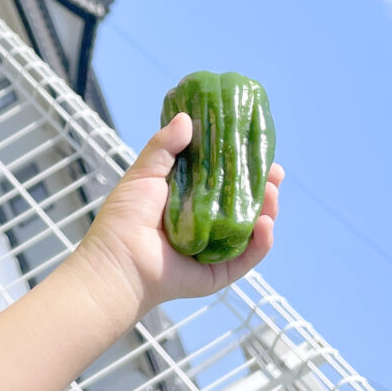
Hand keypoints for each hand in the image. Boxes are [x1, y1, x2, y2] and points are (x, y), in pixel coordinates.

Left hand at [70, 112, 282, 325]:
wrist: (117, 262)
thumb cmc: (125, 218)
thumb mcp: (144, 174)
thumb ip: (164, 147)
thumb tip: (186, 118)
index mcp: (189, 199)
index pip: (224, 179)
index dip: (243, 164)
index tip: (257, 147)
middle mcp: (205, 223)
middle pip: (244, 204)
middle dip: (263, 187)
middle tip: (275, 171)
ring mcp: (214, 248)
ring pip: (250, 229)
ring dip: (268, 210)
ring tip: (271, 193)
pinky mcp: (218, 273)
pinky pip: (246, 259)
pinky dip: (261, 243)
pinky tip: (265, 224)